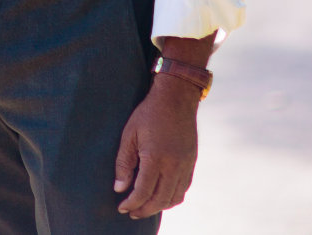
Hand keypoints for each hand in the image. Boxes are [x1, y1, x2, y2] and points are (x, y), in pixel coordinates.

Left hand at [113, 76, 199, 218]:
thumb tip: (119, 188)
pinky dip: (172, 197)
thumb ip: (124, 163)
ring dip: (159, 206)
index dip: (132, 203)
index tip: (122, 208)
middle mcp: (174, 165)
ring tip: (145, 206)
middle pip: (160, 199)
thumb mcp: (129, 135)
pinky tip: (161, 196)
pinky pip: (184, 188)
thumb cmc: (148, 114)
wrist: (176, 98)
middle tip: (131, 213)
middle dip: (145, 210)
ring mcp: (186, 165)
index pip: (144, 191)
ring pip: (175, 197)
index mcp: (156, 158)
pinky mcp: (192, 162)